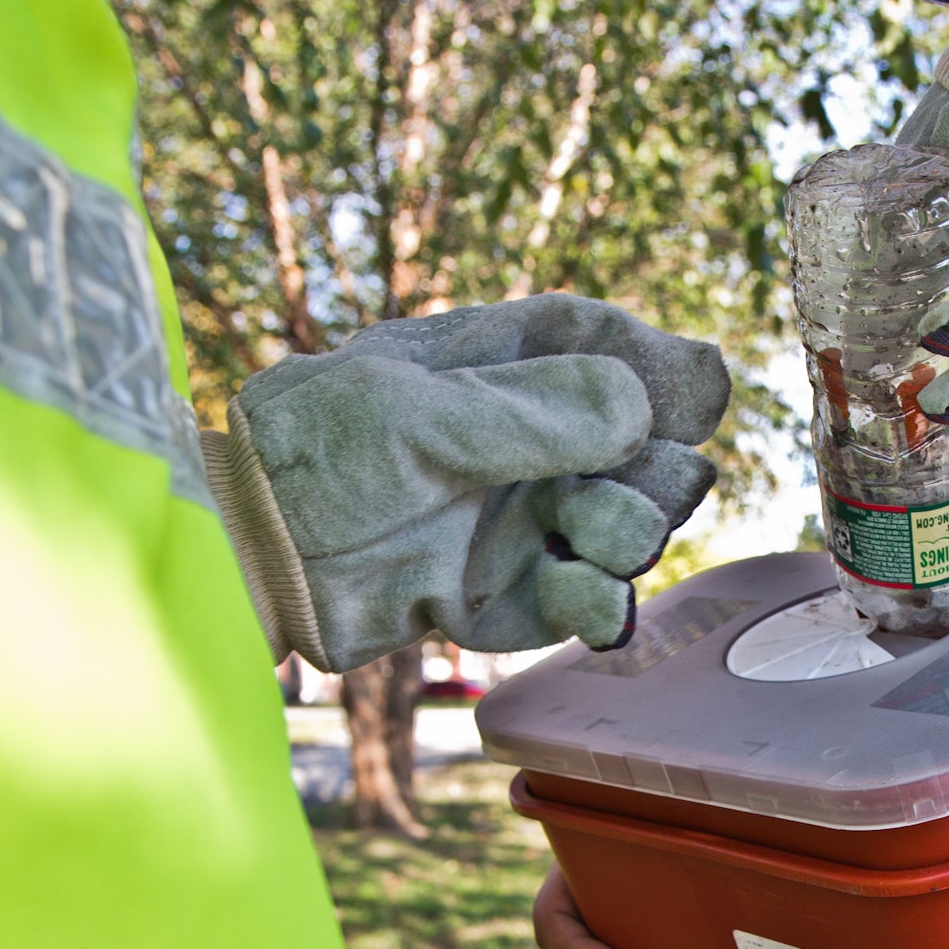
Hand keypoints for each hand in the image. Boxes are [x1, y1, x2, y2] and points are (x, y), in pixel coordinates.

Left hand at [202, 294, 729, 668]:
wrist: (247, 564)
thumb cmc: (308, 461)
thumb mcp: (412, 418)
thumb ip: (529, 416)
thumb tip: (641, 405)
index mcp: (492, 366)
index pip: (601, 344)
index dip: (660, 363)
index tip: (701, 392)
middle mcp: (520, 443)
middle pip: (643, 444)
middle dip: (654, 465)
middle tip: (625, 481)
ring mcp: (518, 524)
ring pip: (629, 525)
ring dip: (629, 532)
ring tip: (585, 537)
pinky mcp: (506, 600)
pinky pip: (586, 603)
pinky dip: (599, 604)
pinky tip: (590, 599)